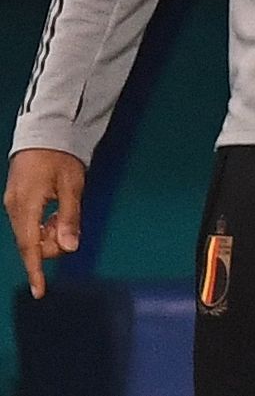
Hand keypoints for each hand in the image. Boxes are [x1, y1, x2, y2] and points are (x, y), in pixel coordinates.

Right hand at [4, 149, 86, 297]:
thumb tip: (70, 248)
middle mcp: (14, 208)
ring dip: (47, 234)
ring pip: (29, 234)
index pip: (30, 246)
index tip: (39, 291)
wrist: (44, 133)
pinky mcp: (15, 199)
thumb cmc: (61, 157)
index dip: (36, 269)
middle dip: (50, 244)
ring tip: (62, 214)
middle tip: (69, 226)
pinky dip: (42, 225)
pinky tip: (53, 213)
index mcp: (26, 205)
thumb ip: (70, 218)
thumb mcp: (72, 185)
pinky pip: (27, 223)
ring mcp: (12, 204)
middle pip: (30, 243)